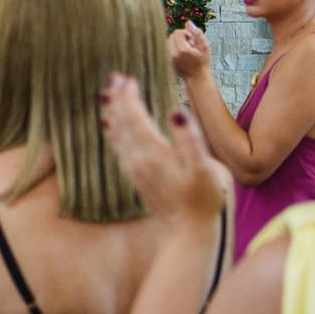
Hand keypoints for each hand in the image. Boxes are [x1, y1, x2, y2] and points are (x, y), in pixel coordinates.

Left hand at [99, 71, 230, 225]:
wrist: (189, 235)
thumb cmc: (205, 201)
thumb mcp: (205, 169)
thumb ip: (190, 139)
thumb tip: (176, 111)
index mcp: (154, 154)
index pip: (135, 118)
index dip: (128, 97)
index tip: (125, 78)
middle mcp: (138, 161)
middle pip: (122, 124)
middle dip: (117, 101)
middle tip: (113, 78)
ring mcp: (136, 171)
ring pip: (118, 137)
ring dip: (113, 114)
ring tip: (108, 96)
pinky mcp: (138, 179)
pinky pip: (120, 150)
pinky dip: (114, 134)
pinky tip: (112, 128)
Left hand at [167, 25, 212, 79]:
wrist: (196, 79)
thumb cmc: (202, 64)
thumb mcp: (204, 47)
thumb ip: (197, 33)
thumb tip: (188, 23)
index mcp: (182, 50)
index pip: (177, 32)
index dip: (186, 34)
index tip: (192, 41)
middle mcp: (172, 54)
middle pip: (171, 36)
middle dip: (180, 37)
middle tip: (190, 45)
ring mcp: (168, 58)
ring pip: (168, 41)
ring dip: (176, 42)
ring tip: (185, 49)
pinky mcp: (166, 60)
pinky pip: (166, 48)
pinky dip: (173, 48)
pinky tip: (181, 54)